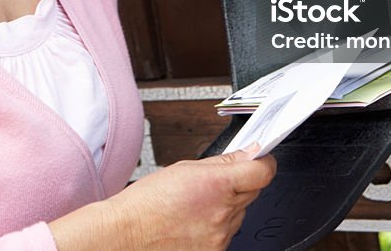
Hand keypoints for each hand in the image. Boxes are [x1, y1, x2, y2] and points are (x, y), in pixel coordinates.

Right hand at [50, 145, 276, 249]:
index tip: (260, 161)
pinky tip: (193, 225)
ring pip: (238, 216)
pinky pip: (226, 236)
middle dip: (238, 186)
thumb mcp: (184, 169)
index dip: (264, 164)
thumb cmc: (147, 202)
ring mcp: (220, 237)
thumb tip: (249, 153)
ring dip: (225, 209)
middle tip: (212, 186)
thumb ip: (222, 162)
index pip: (262, 172)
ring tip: (194, 208)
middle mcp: (223, 213)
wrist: (127, 235)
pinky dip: (215, 229)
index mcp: (217, 185)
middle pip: (251, 193)